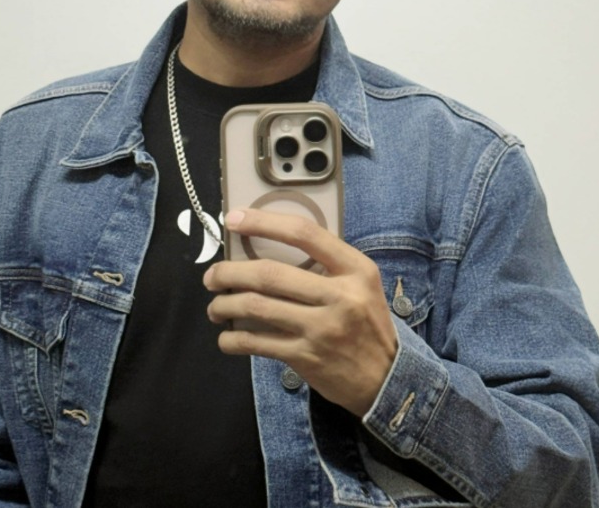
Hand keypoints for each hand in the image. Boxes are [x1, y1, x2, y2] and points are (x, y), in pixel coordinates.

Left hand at [203, 208, 397, 416]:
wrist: (387, 379)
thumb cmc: (366, 323)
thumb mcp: (362, 284)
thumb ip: (327, 265)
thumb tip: (269, 246)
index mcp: (355, 269)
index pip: (304, 234)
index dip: (264, 223)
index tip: (234, 219)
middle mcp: (340, 296)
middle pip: (270, 274)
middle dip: (230, 272)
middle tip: (212, 275)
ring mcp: (322, 329)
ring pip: (257, 308)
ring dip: (225, 304)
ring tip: (215, 306)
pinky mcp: (306, 357)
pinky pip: (258, 343)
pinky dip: (233, 339)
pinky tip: (226, 337)